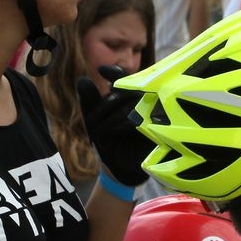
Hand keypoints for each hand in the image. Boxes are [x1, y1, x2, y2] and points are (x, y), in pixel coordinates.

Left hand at [77, 65, 151, 186]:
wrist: (119, 170)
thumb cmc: (109, 143)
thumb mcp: (95, 121)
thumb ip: (90, 101)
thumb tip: (83, 80)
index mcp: (132, 99)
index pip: (128, 77)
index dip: (116, 72)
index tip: (102, 70)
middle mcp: (146, 104)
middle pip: (128, 90)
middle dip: (106, 103)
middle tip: (93, 120)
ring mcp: (154, 117)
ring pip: (131, 104)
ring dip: (110, 116)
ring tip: (99, 130)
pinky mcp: (157, 131)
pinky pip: (137, 120)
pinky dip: (119, 125)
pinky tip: (111, 133)